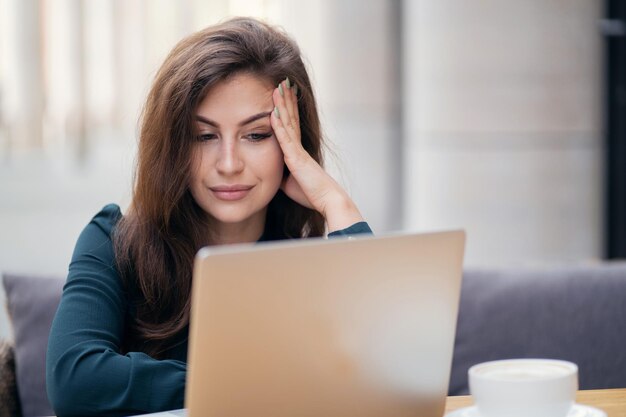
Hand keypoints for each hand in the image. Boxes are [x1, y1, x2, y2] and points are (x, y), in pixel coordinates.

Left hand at [270, 78, 363, 231]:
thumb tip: (277, 174)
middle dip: (286, 99)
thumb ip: (284, 175)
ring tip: (278, 87)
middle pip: (291, 117)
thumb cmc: (312, 194)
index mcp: (299, 151)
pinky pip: (285, 139)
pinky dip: (279, 125)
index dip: (289, 108)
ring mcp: (298, 151)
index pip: (292, 124)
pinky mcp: (296, 159)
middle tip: (282, 81)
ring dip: (282, 104)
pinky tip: (273, 111)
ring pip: (288, 123)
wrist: (327, 200)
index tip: (284, 94)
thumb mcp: (292, 183)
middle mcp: (300, 147)